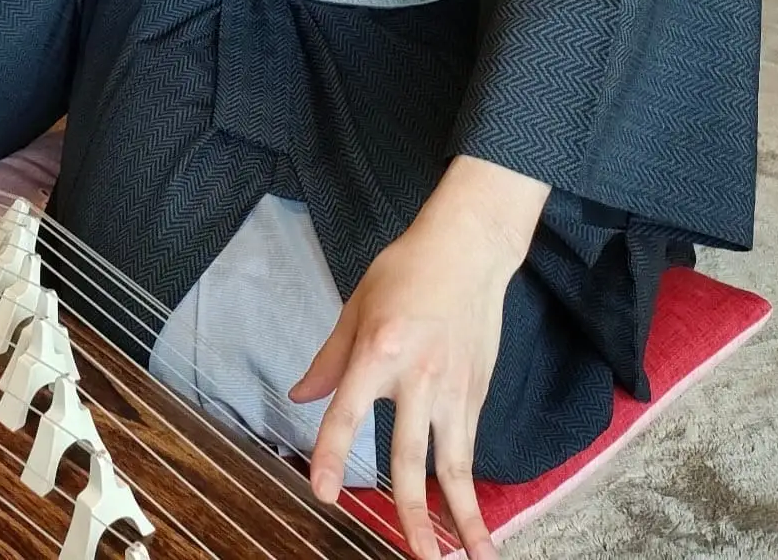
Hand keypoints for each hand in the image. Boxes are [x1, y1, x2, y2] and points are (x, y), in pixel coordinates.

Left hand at [287, 156, 549, 559]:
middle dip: (411, 514)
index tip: (323, 494)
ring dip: (462, 516)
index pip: (349, 414)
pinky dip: (472, 486)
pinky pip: (469, 447)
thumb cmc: (408, 271)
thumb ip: (330, 359)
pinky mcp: (478, 392)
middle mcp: (419, 376)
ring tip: (472, 556)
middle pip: (410, 457)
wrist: (469, 249)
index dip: (333, 456)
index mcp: (379, 351)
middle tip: (417, 557)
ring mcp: (454, 388)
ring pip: (455, 464)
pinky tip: (474, 517)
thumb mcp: (357, 306)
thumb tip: (300, 396)